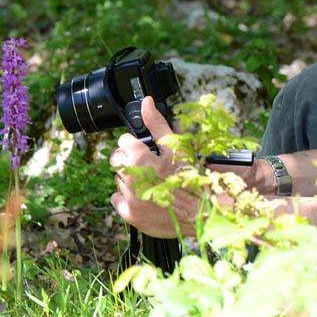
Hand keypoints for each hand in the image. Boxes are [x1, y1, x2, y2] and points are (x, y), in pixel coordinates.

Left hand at [109, 96, 198, 237]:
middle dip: (129, 159)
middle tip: (147, 165)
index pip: (123, 141)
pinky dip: (127, 196)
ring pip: (118, 178)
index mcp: (141, 159)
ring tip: (150, 181)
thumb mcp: (176, 147)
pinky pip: (117, 198)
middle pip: (117, 159)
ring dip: (130, 178)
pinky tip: (144, 195)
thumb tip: (146, 102)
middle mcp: (132, 178)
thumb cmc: (190, 179)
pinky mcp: (129, 214)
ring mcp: (130, 198)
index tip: (144, 149)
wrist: (199, 212)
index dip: (135, 143)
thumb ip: (156, 124)